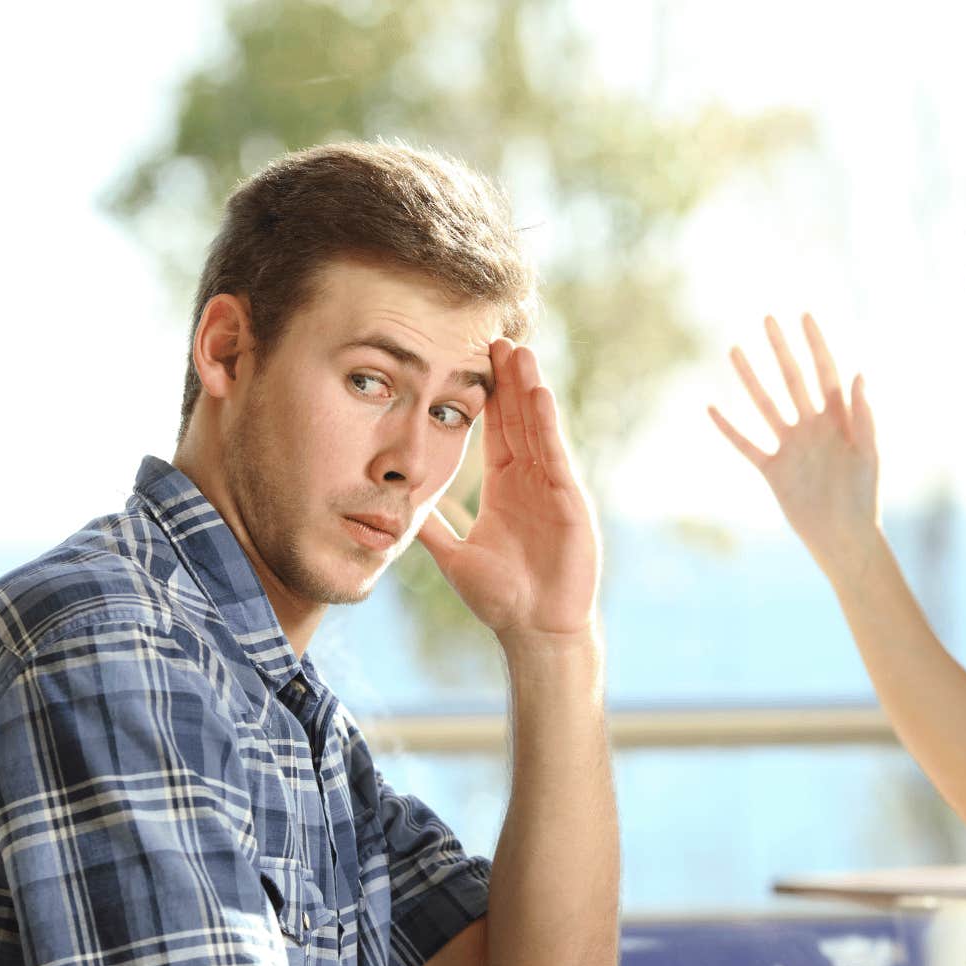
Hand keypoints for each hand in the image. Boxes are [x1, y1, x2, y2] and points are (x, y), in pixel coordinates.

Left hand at [417, 339, 598, 646]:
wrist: (534, 628)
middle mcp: (531, 480)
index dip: (488, 396)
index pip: (497, 430)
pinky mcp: (569, 501)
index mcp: (505, 487)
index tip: (477, 360)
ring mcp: (552, 488)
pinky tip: (540, 395)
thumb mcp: (454, 556)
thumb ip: (433, 529)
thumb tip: (395, 511)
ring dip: (528, 390)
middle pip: (519, 419)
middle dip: (509, 380)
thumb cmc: (501, 598)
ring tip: (519, 352)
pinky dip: (548, 425)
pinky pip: (555, 455)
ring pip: (538, 428)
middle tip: (498, 337)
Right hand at [708, 314, 880, 578]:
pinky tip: (712, 408)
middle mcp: (812, 427)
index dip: (816, 345)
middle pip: (793, 379)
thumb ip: (864, 415)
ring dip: (750, 377)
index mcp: (838, 420)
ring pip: (765, 404)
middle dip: (780, 349)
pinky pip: (746, 444)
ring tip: (734, 350)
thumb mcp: (868, 454)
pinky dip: (729, 428)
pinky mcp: (773, 469)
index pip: (825, 373)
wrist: (844, 537)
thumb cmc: (864, 498)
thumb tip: (859, 374)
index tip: (804, 317)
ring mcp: (790, 446)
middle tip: (767, 318)